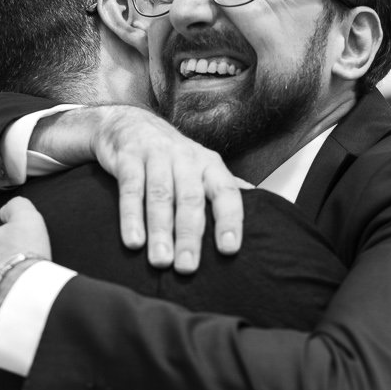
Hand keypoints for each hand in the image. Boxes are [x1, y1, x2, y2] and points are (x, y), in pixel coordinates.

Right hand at [48, 106, 247, 271]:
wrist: (127, 121)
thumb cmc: (171, 155)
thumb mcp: (201, 166)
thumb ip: (225, 189)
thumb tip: (263, 207)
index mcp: (209, 165)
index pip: (226, 193)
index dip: (229, 220)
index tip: (229, 249)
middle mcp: (186, 158)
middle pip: (191, 199)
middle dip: (190, 235)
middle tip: (187, 267)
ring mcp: (156, 157)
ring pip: (160, 196)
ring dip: (160, 231)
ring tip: (161, 261)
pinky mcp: (127, 159)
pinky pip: (131, 189)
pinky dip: (131, 217)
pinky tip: (133, 242)